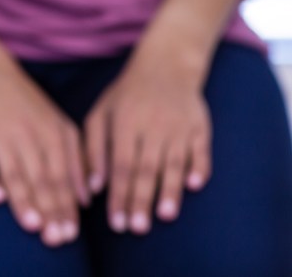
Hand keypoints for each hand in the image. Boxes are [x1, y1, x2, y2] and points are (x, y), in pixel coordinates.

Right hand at [0, 55, 88, 246]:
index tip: (70, 235)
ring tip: (32, 225)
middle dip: (49, 210)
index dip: (65, 207)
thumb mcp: (58, 125)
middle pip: (40, 178)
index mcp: (51, 135)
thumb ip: (75, 160)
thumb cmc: (25, 105)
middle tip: (55, 240)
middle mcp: (27, 136)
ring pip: (13, 172)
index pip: (61, 177)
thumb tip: (85, 200)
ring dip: (23, 199)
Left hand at [84, 51, 210, 234]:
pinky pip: (201, 150)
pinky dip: (199, 167)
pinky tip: (194, 186)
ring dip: (170, 190)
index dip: (118, 195)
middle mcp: (152, 126)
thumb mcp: (100, 113)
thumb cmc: (126, 96)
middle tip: (136, 228)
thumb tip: (94, 187)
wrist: (166, 66)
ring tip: (164, 215)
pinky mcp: (200, 126)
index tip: (115, 222)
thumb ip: (93, 148)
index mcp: (125, 123)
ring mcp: (178, 126)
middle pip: (146, 168)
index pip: (120, 165)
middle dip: (141, 200)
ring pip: (174, 163)